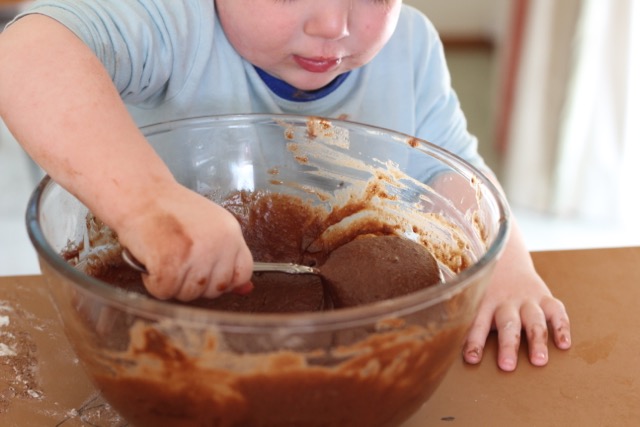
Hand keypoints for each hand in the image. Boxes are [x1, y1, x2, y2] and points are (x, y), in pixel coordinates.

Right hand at [116, 183, 253, 300]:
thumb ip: (226, 258)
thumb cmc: (168, 210)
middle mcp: (219, 243)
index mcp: (231, 233)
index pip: (243, 273)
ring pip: (188, 294)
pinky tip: (150, 261)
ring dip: (171, 283)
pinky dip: (152, 282)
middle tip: (176, 261)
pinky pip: (164, 292)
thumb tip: (246, 291)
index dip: (223, 281)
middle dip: (193, 283)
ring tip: (162, 257)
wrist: (138, 193)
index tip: (206, 275)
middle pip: (214, 290)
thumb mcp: (208, 227)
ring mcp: (197, 253)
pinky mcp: (170, 263)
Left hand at [461, 226, 570, 370]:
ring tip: (539, 360)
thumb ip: (462, 316)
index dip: (474, 340)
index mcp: (483, 302)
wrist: (505, 258)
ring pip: (534, 319)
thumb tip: (440, 341)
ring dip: (537, 340)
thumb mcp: (471, 298)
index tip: (472, 359)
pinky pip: (556, 311)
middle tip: (507, 366)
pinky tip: (563, 344)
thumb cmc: (484, 289)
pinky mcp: (544, 296)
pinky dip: (561, 327)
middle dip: (508, 345)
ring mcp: (527, 299)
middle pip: (507, 324)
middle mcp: (505, 301)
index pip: (477, 323)